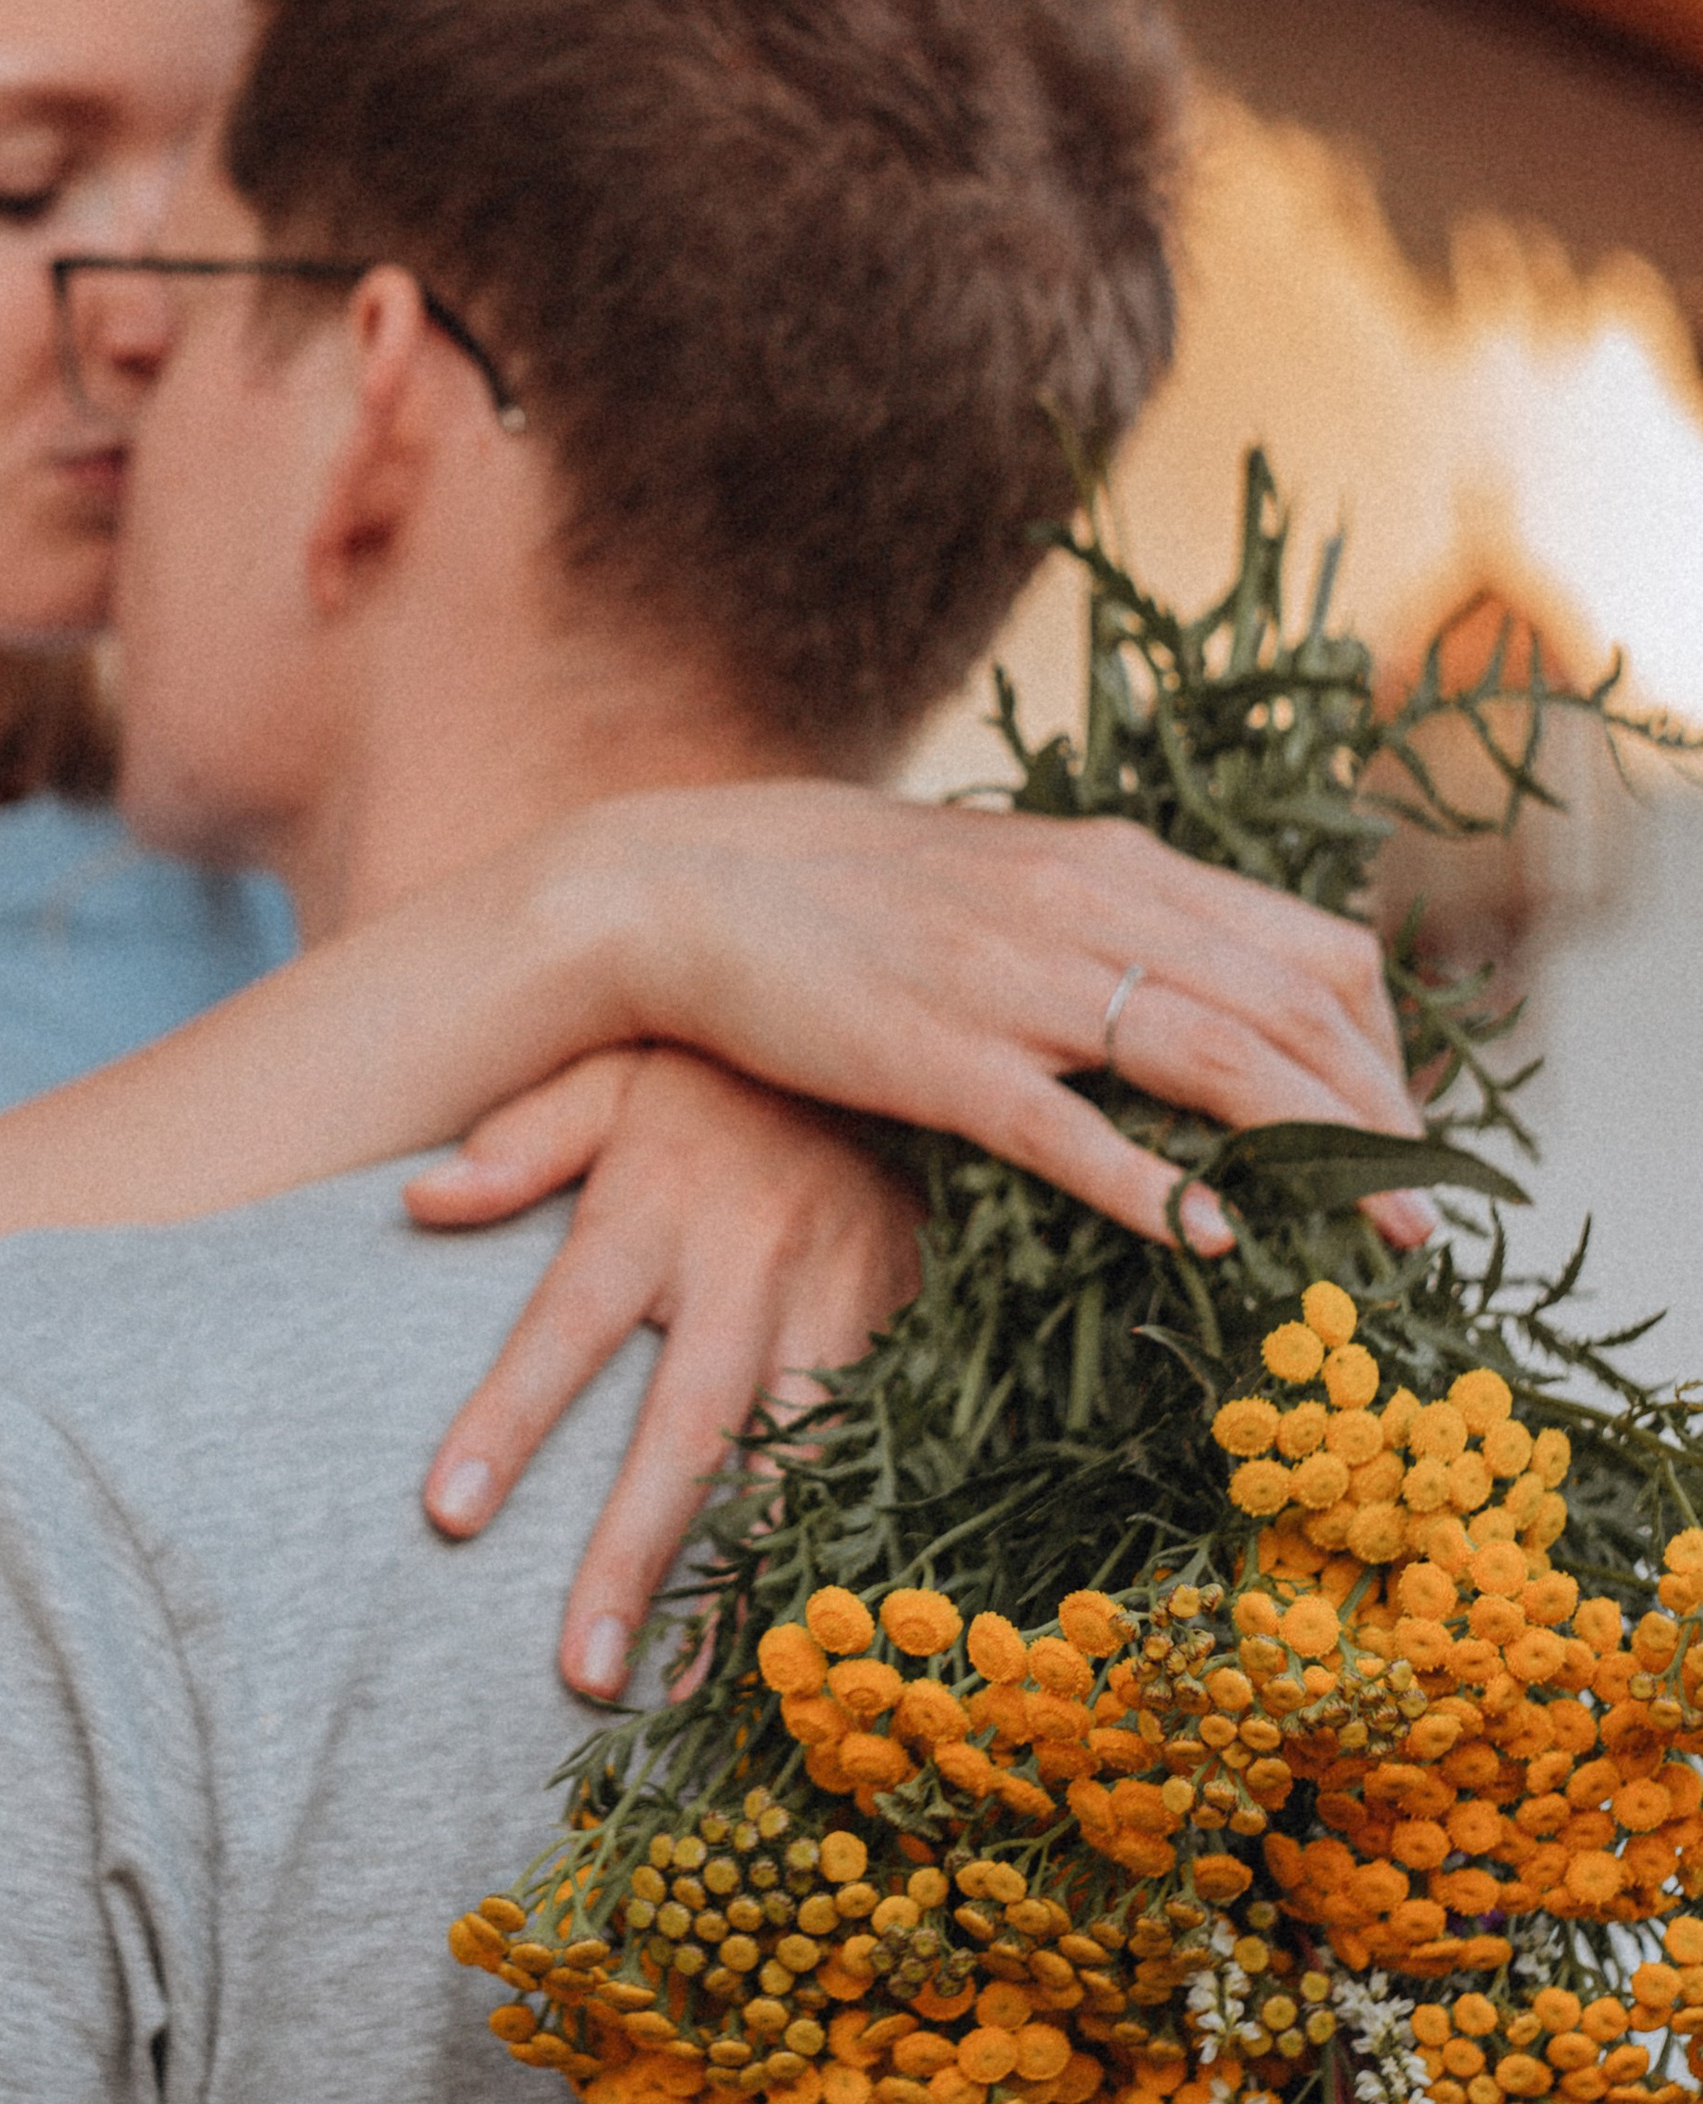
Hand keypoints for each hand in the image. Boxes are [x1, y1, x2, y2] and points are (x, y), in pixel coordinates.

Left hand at [409, 1049, 919, 1696]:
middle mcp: (751, 1263)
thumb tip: (422, 1202)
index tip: (446, 1515)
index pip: (566, 1326)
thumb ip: (522, 1136)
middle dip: (634, 1559)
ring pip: (790, 1466)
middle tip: (583, 1674)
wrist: (893, 1031)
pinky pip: (868, 1453)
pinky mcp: (905, 1327)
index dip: (508, 1420)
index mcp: (657, 1204)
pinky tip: (804, 1631)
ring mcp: (840, 1301)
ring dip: (744, 1584)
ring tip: (688, 1692)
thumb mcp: (606, 1068)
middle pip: (687, 1431)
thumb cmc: (714, 1066)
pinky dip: (834, 1542)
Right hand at [571, 782, 1429, 1252]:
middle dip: (1381, 1118)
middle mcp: (1088, 907)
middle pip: (1296, 1009)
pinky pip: (1075, 1129)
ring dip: (1321, 1154)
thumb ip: (1107, 927)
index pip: (1313, 948)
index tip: (1394, 1131)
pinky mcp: (943, 1059)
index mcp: (1115, 863)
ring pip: (1219, 1060)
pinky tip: (1217, 1236)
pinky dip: (1158, 1184)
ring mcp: (1018, 984)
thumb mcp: (1005, 885)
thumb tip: (1208, 998)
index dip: (1381, 1048)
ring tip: (1375, 1240)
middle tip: (1418, 1213)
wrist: (685, 886)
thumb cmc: (843, 899)